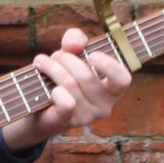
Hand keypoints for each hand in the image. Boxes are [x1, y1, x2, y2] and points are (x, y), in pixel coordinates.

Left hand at [2, 26, 130, 150]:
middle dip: (66, 59)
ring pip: (70, 84)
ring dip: (52, 68)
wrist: (40, 107)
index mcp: (112, 89)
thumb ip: (76, 40)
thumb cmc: (63, 76)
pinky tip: (48, 85)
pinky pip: (66, 103)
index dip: (109, 65)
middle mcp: (104, 106)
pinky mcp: (68, 122)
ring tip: (43, 63)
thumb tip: (75, 44)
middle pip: (86, 76)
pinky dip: (55, 90)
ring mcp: (86, 116)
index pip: (123, 79)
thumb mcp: (71, 52)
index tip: (92, 54)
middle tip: (55, 56)